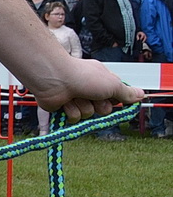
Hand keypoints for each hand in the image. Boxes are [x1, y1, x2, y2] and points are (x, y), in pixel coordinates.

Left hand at [23, 55, 143, 120]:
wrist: (54, 79)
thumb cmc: (84, 77)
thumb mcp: (112, 84)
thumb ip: (126, 92)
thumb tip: (141, 95)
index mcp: (101, 81)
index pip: (116, 98)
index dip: (116, 101)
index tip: (116, 100)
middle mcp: (89, 90)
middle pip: (104, 110)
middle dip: (100, 106)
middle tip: (93, 96)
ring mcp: (76, 100)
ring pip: (88, 115)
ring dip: (84, 107)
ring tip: (76, 96)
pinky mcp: (63, 109)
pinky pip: (74, 119)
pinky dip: (72, 111)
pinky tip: (66, 102)